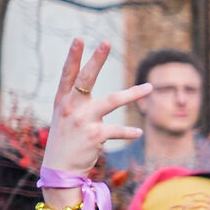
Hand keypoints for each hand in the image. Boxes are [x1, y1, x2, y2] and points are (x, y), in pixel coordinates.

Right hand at [39, 39, 146, 183]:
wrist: (60, 170)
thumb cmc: (65, 143)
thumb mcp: (65, 119)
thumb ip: (74, 103)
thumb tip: (84, 88)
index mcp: (63, 102)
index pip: (68, 75)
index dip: (73, 56)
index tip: (79, 39)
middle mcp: (71, 108)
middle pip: (85, 78)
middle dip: (96, 59)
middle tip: (106, 42)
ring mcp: (82, 120)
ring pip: (112, 101)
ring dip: (133, 94)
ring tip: (150, 87)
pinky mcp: (94, 135)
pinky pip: (118, 130)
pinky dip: (129, 131)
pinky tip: (138, 132)